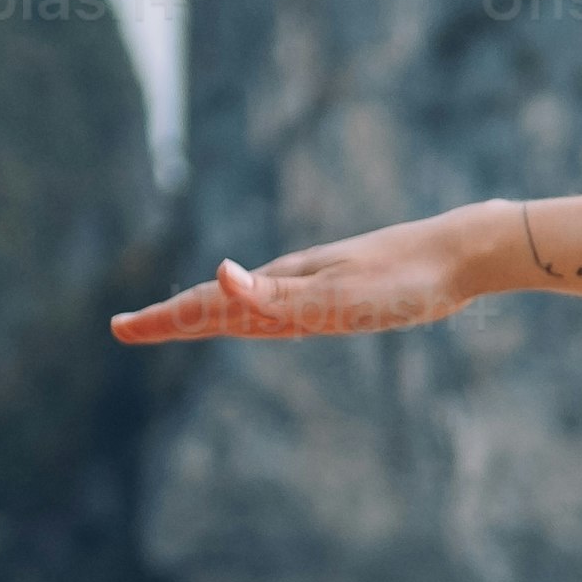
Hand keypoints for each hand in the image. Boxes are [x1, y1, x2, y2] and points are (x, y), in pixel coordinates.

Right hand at [110, 205, 511, 342]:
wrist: (461, 254)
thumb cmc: (406, 279)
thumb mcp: (342, 294)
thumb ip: (278, 294)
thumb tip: (220, 275)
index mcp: (284, 285)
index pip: (209, 305)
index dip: (164, 319)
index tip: (120, 327)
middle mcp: (293, 283)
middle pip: (218, 306)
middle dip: (170, 319)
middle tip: (125, 328)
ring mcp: (316, 287)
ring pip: (246, 308)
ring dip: (205, 317)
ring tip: (170, 323)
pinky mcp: (342, 294)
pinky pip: (280, 311)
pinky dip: (252, 318)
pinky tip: (255, 321)